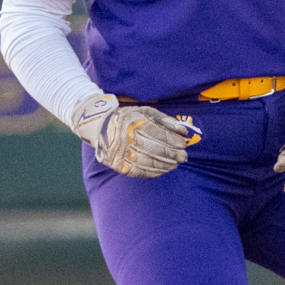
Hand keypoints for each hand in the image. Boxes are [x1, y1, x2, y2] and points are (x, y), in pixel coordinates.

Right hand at [70, 94, 192, 177]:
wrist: (101, 128)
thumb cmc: (129, 119)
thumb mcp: (146, 112)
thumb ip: (165, 120)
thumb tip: (183, 131)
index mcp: (133, 122)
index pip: (157, 133)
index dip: (172, 140)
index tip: (183, 144)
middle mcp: (125, 137)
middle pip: (153, 148)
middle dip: (171, 154)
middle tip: (184, 157)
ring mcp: (120, 152)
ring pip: (147, 162)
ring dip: (164, 165)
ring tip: (175, 164)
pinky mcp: (117, 164)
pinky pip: (138, 171)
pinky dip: (153, 172)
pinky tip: (163, 170)